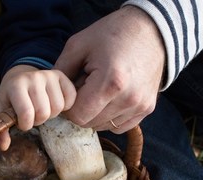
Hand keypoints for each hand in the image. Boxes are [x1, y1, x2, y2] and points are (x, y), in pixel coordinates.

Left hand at [0, 65, 75, 149]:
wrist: (19, 76)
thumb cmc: (10, 97)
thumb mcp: (0, 110)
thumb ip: (1, 129)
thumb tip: (4, 147)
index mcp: (15, 85)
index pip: (26, 113)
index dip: (25, 125)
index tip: (22, 122)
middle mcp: (33, 77)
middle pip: (44, 112)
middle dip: (38, 120)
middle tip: (32, 116)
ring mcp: (48, 75)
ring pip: (58, 107)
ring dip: (51, 114)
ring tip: (42, 109)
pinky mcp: (61, 76)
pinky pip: (71, 98)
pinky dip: (65, 106)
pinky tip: (53, 104)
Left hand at [54, 6, 164, 133]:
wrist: (151, 30)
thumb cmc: (112, 34)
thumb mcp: (78, 45)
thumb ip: (60, 73)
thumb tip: (51, 96)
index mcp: (110, 82)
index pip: (77, 116)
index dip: (69, 107)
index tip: (72, 90)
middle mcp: (128, 99)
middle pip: (89, 123)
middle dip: (81, 109)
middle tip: (85, 86)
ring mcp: (140, 106)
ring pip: (103, 126)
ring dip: (95, 112)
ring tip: (100, 88)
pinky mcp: (146, 109)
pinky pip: (119, 126)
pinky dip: (110, 116)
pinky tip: (111, 96)